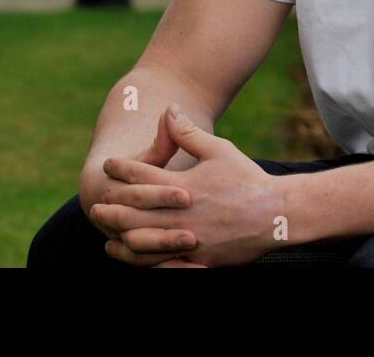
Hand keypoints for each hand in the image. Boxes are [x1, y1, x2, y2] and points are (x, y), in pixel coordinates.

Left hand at [92, 105, 285, 267]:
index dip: (121, 169)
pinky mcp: (197, 260)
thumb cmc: (247, 179)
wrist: (277, 214)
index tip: (109, 166)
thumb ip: (188, 133)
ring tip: (106, 233)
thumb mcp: (219, 150)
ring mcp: (187, 240)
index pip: (141, 176)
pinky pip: (161, 264)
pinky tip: (132, 255)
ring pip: (142, 242)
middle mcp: (180, 214)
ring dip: (120, 236)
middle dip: (112, 207)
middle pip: (133, 212)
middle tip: (96, 204)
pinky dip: (142, 260)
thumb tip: (169, 109)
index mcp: (184, 186)